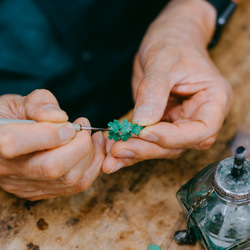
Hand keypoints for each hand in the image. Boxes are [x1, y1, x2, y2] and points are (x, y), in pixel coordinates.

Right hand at [0, 89, 104, 199]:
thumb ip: (38, 104)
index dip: (50, 133)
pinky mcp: (41, 192)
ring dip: (90, 155)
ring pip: (70, 179)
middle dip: (80, 145)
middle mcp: (8, 170)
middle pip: (52, 168)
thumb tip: (61, 117)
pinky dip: (92, 165)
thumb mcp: (16, 104)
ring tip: (89, 136)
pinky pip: (77, 185)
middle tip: (83, 128)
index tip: (69, 124)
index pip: (16, 144)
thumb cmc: (8, 119)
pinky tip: (91, 149)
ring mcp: (26, 185)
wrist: (1, 142)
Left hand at [102, 0, 233, 173]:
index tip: (145, 131)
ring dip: (136, 151)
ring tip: (112, 154)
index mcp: (214, 100)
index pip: (201, 130)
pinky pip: (148, 139)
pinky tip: (115, 149)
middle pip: (178, 144)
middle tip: (119, 149)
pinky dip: (132, 145)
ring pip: (161, 146)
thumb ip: (153, 90)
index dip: (173, 136)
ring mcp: (181, 121)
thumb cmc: (174, 42)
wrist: (169, 38)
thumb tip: (142, 121)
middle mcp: (199, 116)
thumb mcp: (163, 60)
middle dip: (147, 148)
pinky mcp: (163, 122)